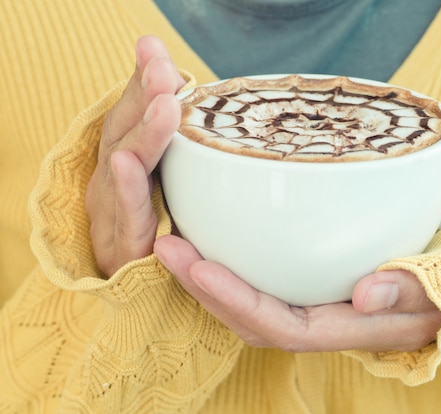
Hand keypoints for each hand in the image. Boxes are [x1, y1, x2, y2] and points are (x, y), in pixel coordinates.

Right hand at [86, 35, 185, 276]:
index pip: (132, 112)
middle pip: (124, 130)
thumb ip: (185, 147)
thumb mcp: (176, 183)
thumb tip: (209, 106)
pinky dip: (127, 188)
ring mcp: (112, 211)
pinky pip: (125, 215)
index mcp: (128, 161)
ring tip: (164, 103)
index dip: (141, 81)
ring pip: (121, 165)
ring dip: (143, 133)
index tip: (152, 47)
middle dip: (144, 95)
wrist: (144, 294)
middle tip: (163, 66)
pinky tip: (128, 162)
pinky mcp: (122, 246)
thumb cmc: (164, 230)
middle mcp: (113, 180)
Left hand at [154, 235, 440, 352]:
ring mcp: (316, 305)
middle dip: (204, 288)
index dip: (235, 299)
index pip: (280, 325)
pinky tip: (215, 235)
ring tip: (175, 241)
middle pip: (251, 317)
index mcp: (349, 326)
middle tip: (167, 246)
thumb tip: (368, 293)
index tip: (196, 264)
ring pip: (250, 303)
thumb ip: (410, 289)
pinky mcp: (313, 286)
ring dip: (209, 277)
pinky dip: (234, 264)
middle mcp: (325, 322)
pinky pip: (264, 282)